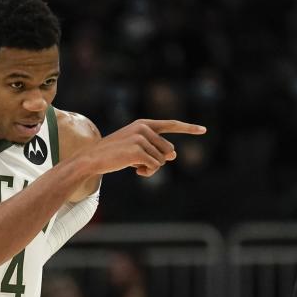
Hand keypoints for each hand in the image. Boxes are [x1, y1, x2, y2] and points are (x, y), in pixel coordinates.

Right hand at [83, 119, 205, 176]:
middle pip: (168, 150)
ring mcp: (140, 138)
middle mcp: (144, 128)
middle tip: (140, 162)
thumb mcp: (138, 150)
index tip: (204, 130)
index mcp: (144, 124)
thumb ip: (156, 149)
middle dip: (158, 160)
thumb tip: (174, 154)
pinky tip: (135, 170)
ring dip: (152, 168)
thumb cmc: (116, 154)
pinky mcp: (137, 151)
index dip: (189, 128)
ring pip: (162, 160)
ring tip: (135, 165)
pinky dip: (147, 173)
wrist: (93, 158)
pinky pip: (154, 167)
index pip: (171, 124)